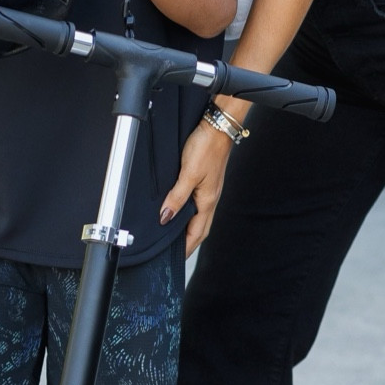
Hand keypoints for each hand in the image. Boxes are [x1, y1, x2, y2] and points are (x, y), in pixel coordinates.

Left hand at [160, 118, 233, 255]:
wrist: (218, 127)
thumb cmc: (206, 147)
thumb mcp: (188, 174)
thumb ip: (177, 197)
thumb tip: (166, 218)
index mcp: (207, 201)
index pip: (197, 233)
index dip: (187, 247)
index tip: (176, 258)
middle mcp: (210, 199)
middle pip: (200, 229)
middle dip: (189, 243)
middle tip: (175, 253)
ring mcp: (209, 191)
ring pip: (199, 217)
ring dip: (189, 229)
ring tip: (175, 237)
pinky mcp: (206, 181)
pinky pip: (198, 205)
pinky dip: (189, 214)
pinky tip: (181, 212)